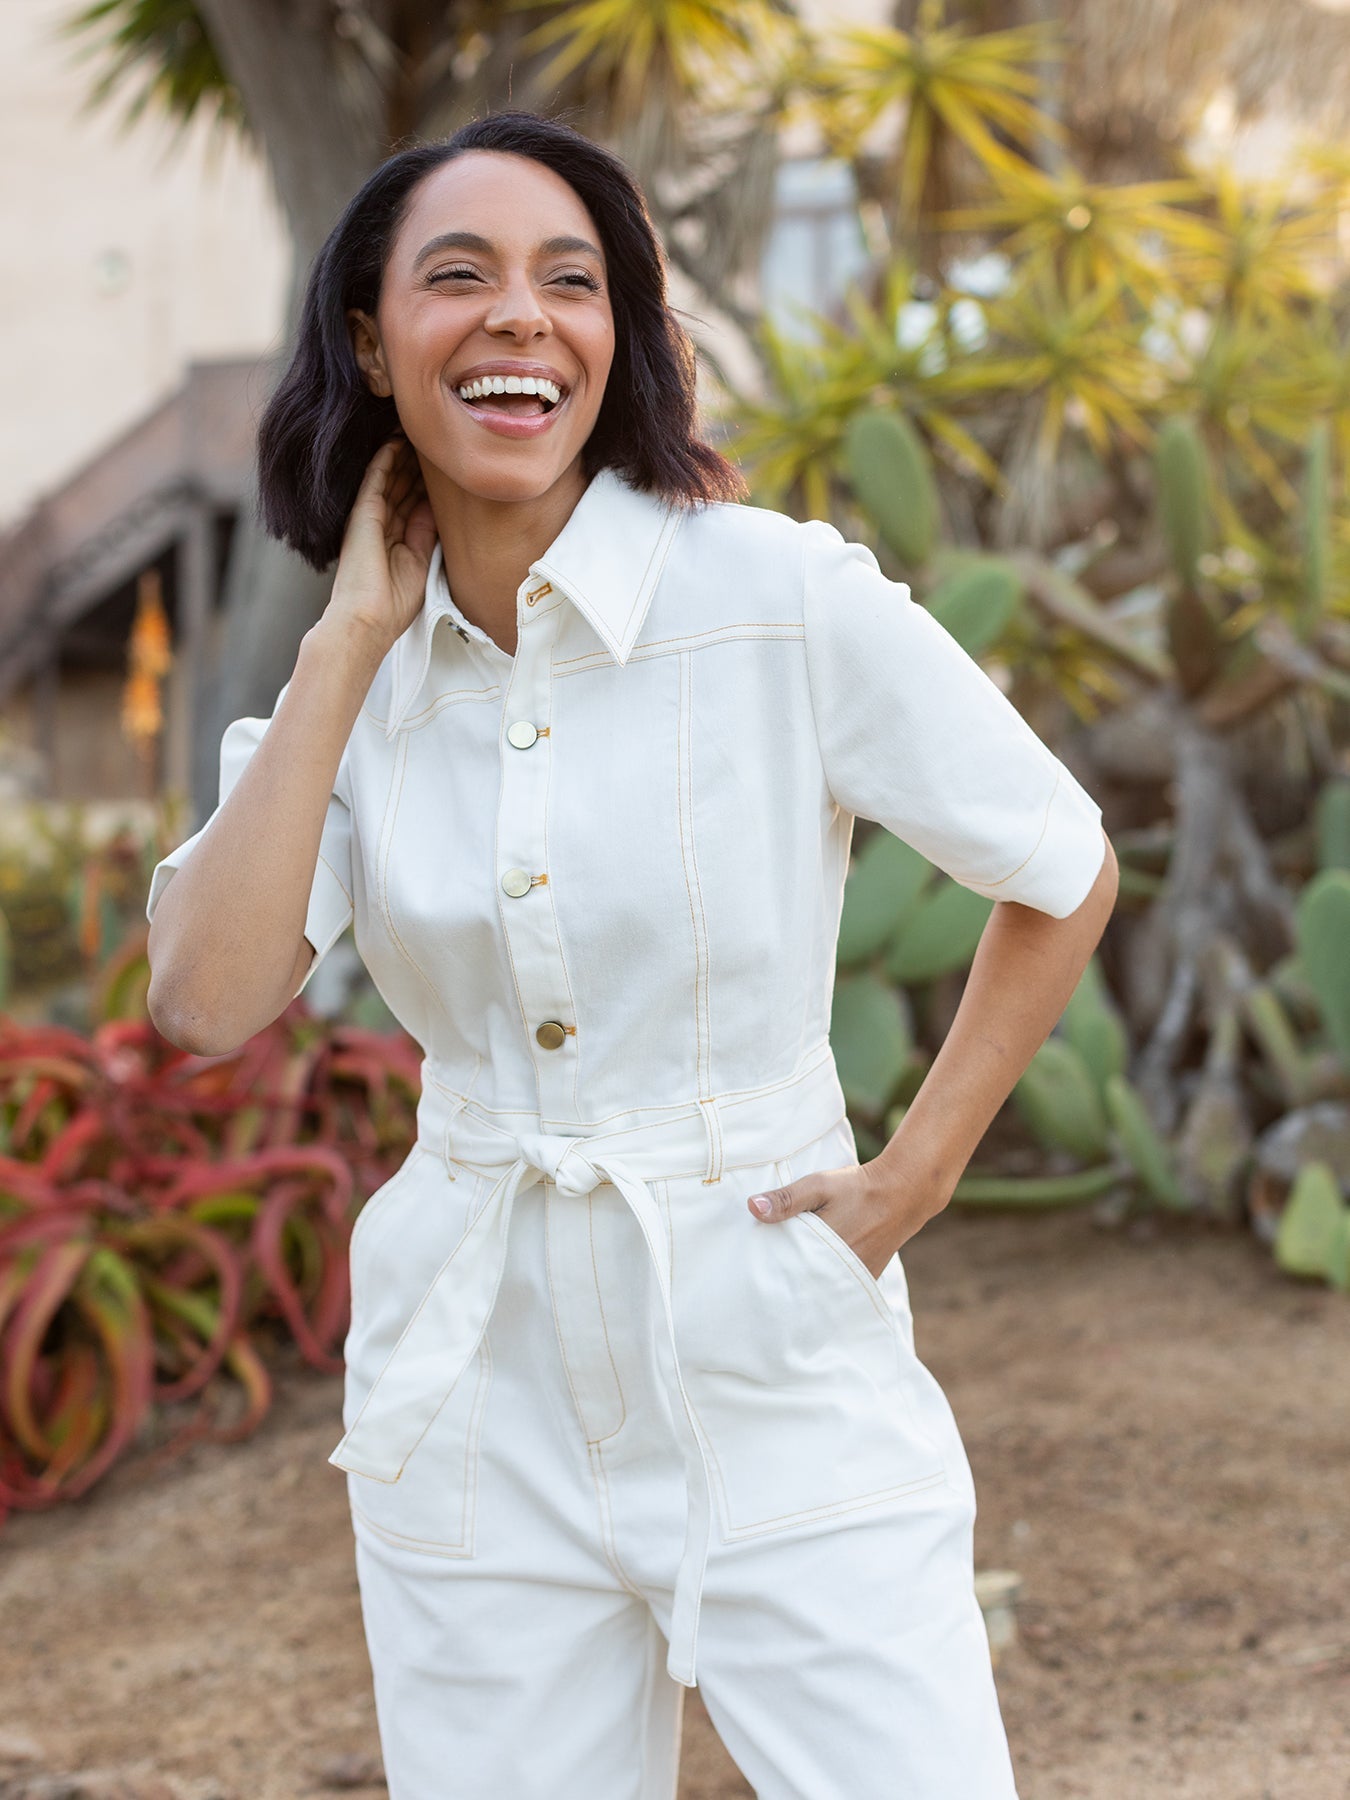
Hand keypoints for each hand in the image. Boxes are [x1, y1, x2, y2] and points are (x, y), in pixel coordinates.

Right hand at [323, 436, 437, 652]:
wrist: (368, 619)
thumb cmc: (393, 605)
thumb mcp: (421, 564)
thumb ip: (427, 534)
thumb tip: (438, 507)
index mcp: (398, 541)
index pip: (415, 503)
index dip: (429, 484)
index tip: (446, 465)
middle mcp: (383, 526)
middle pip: (403, 487)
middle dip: (418, 465)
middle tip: (435, 440)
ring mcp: (370, 518)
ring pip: (390, 478)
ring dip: (403, 456)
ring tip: (418, 432)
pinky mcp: (362, 513)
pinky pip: (375, 479)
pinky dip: (385, 459)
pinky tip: (395, 441)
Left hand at [746, 1159, 940, 1280]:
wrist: (901, 1193)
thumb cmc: (856, 1189)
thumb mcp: (818, 1186)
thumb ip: (786, 1199)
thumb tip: (752, 1208)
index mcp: (822, 1251)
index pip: (786, 1272)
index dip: (770, 1273)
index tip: (754, 1272)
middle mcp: (839, 1270)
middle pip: (803, 1284)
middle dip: (785, 1283)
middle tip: (764, 1283)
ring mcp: (854, 1277)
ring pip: (821, 1287)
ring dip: (805, 1284)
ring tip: (784, 1285)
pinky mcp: (866, 1277)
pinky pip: (839, 1286)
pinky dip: (826, 1282)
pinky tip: (813, 1276)